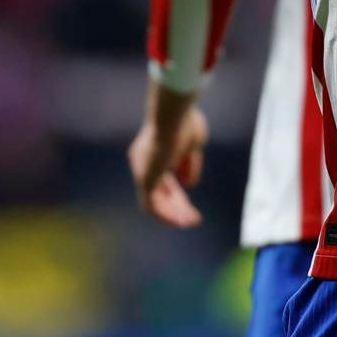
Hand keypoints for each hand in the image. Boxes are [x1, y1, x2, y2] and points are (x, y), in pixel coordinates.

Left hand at [127, 98, 209, 227]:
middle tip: (193, 218)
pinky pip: (152, 206)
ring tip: (190, 222)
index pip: (164, 180)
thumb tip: (188, 184)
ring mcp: (142, 170)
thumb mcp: (193, 144)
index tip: (192, 205)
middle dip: (177, 207)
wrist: (174, 114)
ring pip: (155, 201)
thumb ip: (189, 164)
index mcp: (153, 151)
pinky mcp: (144, 179)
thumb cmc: (185, 122)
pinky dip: (166, 216)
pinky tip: (181, 221)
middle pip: (159, 192)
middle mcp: (143, 162)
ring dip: (173, 214)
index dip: (178, 195)